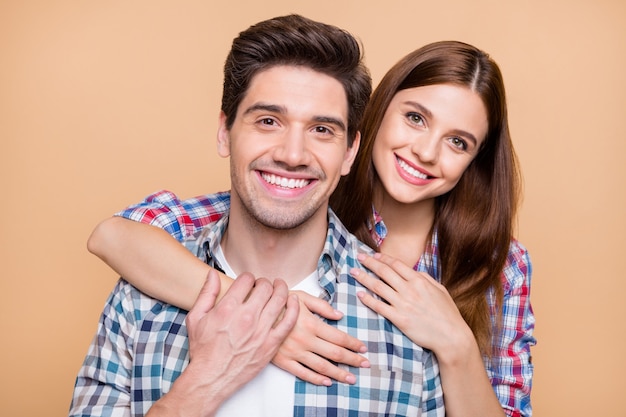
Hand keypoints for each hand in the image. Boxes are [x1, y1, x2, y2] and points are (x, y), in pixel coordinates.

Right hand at [186, 270, 298, 399]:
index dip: (248, 277)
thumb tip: (213, 274)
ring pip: (279, 299)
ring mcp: (260, 331)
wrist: (210, 378)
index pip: (246, 280)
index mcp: (227, 309)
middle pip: (265, 287)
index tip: (248, 281)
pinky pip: (289, 321)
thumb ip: (207, 293)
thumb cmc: (203, 351)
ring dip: (281, 288)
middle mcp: (246, 318)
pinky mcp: (271, 344)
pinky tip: (293, 300)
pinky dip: (294, 307)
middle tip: (262, 285)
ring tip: (279, 286)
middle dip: (264, 282)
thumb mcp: (196, 318)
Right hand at [271, 291, 369, 385]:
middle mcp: (305, 340)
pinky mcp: (283, 361)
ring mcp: (294, 352)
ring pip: (322, 367)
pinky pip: (302, 373)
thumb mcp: (301, 297)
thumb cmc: (278, 302)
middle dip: (352, 360)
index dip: (353, 343)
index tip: (363, 348)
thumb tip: (340, 315)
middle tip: (365, 365)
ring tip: (351, 378)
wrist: (253, 312)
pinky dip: (316, 379)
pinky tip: (327, 382)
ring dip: (339, 373)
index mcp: (311, 324)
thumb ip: (322, 306)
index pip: (339, 337)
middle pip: (334, 353)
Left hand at [351, 252, 470, 354]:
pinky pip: (379, 307)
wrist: (452, 336)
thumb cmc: (448, 314)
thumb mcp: (440, 290)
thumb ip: (426, 278)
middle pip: (384, 272)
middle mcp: (410, 290)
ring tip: (353, 272)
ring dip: (364, 278)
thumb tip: (414, 271)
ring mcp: (403, 304)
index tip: (373, 255)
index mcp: (420, 281)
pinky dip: (368, 299)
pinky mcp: (399, 319)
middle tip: (358, 257)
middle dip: (369, 263)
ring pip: (378, 287)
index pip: (397, 265)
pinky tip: (360, 294)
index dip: (383, 259)